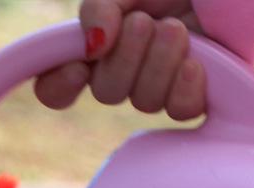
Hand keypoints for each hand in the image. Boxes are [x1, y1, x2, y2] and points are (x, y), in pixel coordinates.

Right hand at [35, 0, 205, 120]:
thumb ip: (99, 7)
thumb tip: (92, 43)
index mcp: (101, 43)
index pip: (57, 85)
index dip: (57, 86)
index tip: (78, 66)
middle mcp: (126, 69)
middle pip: (105, 92)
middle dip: (125, 57)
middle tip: (147, 23)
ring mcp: (161, 85)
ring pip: (142, 102)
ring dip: (159, 62)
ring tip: (178, 30)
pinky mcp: (196, 95)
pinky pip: (179, 111)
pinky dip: (184, 85)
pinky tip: (196, 62)